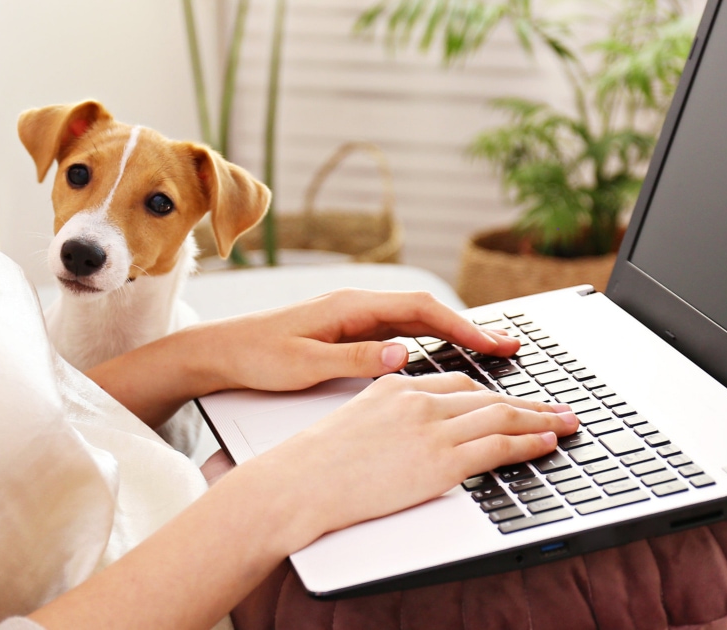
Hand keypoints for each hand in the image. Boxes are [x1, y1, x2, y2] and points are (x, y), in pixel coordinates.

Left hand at [199, 289, 518, 392]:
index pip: (419, 310)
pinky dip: (430, 337)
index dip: (460, 325)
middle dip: (469, 326)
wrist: (218, 351)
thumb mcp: (304, 365)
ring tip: (489, 348)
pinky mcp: (348, 329)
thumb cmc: (255, 357)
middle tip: (508, 345)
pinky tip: (444, 351)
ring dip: (453, 331)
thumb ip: (355, 359)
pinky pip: (399, 329)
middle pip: (426, 310)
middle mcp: (357, 304)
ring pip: (415, 319)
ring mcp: (353, 315)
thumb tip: (404, 354)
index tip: (491, 343)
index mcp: (351, 305)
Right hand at [233, 371, 579, 547]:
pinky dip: (528, 442)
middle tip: (557, 407)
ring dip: (540, 419)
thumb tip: (408, 434)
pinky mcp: (439, 460)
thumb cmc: (314, 465)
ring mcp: (431, 429)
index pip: (458, 385)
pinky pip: (497, 446)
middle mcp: (418, 401)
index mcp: (396, 388)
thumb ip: (388, 419)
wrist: (297, 484)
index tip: (513, 400)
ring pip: (500, 416)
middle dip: (527, 402)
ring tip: (566, 422)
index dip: (492, 394)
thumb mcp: (354, 423)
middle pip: (487, 396)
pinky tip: (546, 442)